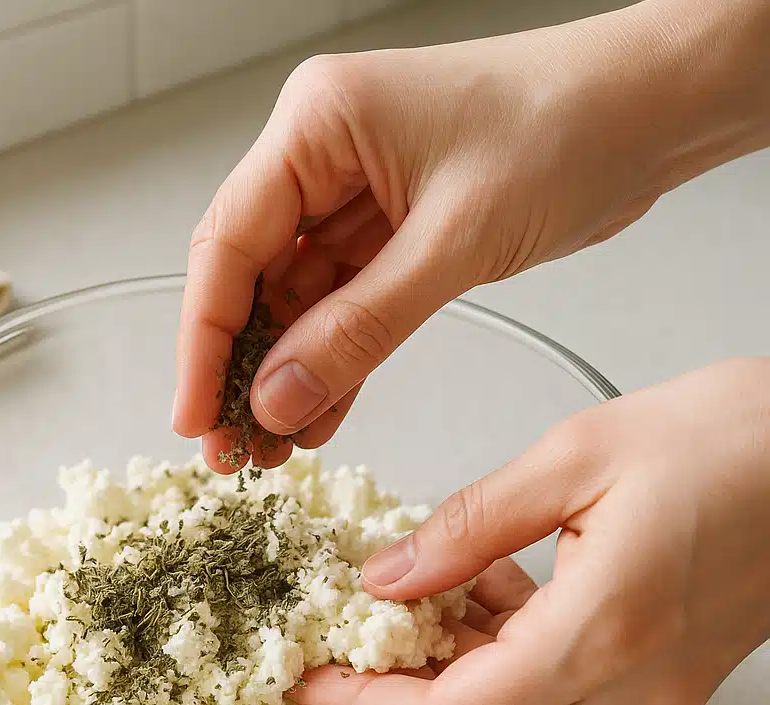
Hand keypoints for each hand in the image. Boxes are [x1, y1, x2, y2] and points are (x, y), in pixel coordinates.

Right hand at [172, 0, 769, 470]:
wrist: (650, 111)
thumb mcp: (454, 241)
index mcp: (316, 126)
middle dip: (243, 368)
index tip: (196, 415)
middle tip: (235, 448)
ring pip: (296, 302)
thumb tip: (277, 399)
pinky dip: (336, 363)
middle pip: (252, 277)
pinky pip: (345, 308)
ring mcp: (354, 195)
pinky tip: (321, 418)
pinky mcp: (392, 232)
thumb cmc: (567, 129)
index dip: (205, 340)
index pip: (229, 244)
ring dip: (288, 376)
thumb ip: (359, 328)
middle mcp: (322, 157)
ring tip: (276, 450)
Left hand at [291, 359, 769, 704]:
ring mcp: (654, 695)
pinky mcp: (665, 677)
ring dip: (450, 695)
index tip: (307, 680)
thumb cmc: (731, 438)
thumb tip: (387, 576)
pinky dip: (504, 671)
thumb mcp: (575, 457)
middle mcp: (631, 691)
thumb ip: (469, 526)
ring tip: (409, 617)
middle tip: (341, 664)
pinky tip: (484, 598)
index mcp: (602, 634)